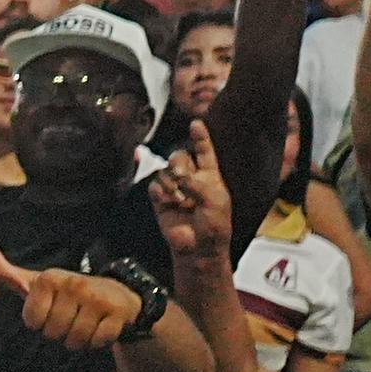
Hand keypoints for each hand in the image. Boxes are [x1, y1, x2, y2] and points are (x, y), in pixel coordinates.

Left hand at [0, 243, 154, 352]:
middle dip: (60, 332)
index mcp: (49, 278)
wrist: (116, 294)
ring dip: (78, 339)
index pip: (32, 320)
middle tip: (70, 318)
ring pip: (75, 340)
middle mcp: (74, 284)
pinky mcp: (118, 312)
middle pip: (53, 332)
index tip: (50, 310)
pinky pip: (98, 341)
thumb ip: (6, 272)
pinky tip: (100, 327)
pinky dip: (97, 341)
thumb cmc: (67, 293)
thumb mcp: (35, 282)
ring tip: (84, 323)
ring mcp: (98, 298)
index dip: (40, 322)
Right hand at [151, 142, 234, 269]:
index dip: (201, 137)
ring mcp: (175, 189)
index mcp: (210, 175)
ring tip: (180, 199)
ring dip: (172, 182)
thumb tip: (177, 176)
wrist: (198, 248)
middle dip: (179, 162)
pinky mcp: (160, 200)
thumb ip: (197, 182)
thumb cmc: (215, 224)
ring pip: (165, 170)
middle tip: (183, 176)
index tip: (196, 123)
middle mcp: (191, 179)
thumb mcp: (215, 199)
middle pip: (178, 156)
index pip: (204, 151)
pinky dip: (162, 192)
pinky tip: (171, 202)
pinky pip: (155, 186)